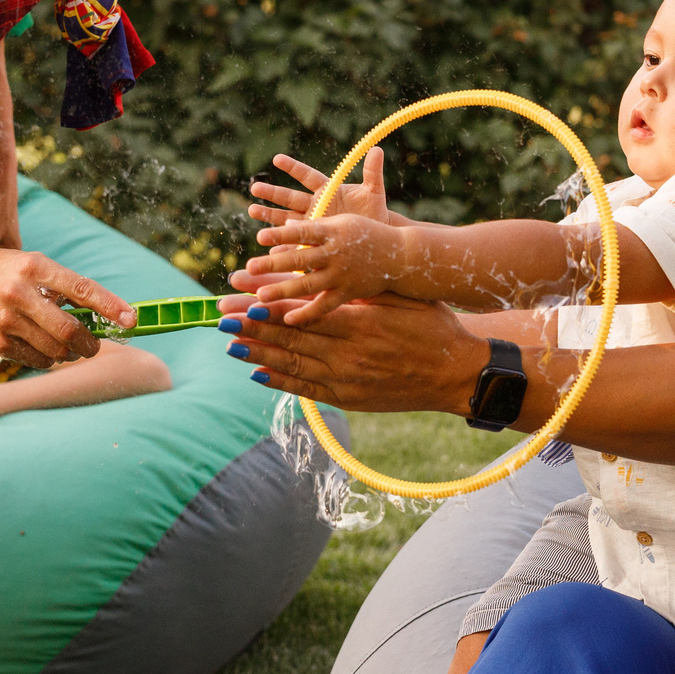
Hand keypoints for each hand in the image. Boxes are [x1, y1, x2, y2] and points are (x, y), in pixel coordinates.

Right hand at [0, 244, 133, 369]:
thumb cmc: (13, 272)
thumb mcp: (40, 267)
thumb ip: (70, 290)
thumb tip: (112, 318)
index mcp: (36, 268)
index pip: (81, 289)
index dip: (110, 306)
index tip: (130, 319)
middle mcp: (19, 293)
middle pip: (69, 331)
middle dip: (91, 344)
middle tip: (95, 345)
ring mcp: (5, 319)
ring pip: (55, 351)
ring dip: (71, 353)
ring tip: (70, 346)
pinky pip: (36, 360)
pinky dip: (48, 359)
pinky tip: (44, 347)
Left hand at [218, 294, 491, 414]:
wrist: (455, 374)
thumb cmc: (434, 327)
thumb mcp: (400, 299)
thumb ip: (361, 290)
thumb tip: (327, 274)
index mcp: (358, 324)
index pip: (300, 313)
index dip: (266, 306)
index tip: (240, 297)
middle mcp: (347, 354)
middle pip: (287, 338)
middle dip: (250, 327)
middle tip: (219, 317)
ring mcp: (346, 380)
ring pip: (291, 364)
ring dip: (256, 353)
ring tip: (228, 342)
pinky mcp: (349, 399)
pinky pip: (306, 389)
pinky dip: (279, 380)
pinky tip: (255, 371)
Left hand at [235, 213, 409, 324]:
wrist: (401, 256)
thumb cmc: (368, 234)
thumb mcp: (343, 223)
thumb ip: (314, 227)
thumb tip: (284, 223)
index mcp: (334, 231)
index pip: (303, 231)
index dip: (282, 234)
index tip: (260, 237)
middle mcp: (337, 253)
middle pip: (300, 259)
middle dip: (273, 264)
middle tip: (249, 269)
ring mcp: (342, 275)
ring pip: (308, 284)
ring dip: (283, 290)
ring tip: (260, 297)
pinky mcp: (348, 293)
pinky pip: (325, 306)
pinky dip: (307, 314)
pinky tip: (287, 319)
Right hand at [247, 147, 409, 230]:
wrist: (375, 238)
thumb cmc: (374, 212)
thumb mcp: (374, 192)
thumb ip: (372, 172)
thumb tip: (377, 148)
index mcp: (327, 190)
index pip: (307, 176)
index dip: (293, 167)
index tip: (277, 158)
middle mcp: (315, 205)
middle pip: (290, 197)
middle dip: (272, 193)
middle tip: (254, 188)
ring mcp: (311, 223)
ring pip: (285, 219)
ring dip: (269, 215)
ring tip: (252, 210)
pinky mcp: (312, 240)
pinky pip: (294, 242)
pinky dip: (283, 245)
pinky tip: (270, 246)